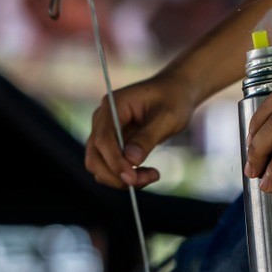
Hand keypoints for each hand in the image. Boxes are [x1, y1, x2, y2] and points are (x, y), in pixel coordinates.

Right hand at [85, 72, 196, 188]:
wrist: (177, 92)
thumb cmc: (174, 99)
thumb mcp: (167, 117)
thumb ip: (147, 138)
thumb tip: (131, 161)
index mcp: (113, 105)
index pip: (102, 138)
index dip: (114, 161)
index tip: (133, 177)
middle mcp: (103, 119)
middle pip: (94, 156)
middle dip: (116, 174)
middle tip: (146, 180)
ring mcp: (106, 132)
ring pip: (99, 166)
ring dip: (120, 178)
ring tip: (151, 176)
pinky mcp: (113, 144)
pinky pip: (111, 167)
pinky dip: (126, 176)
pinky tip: (148, 173)